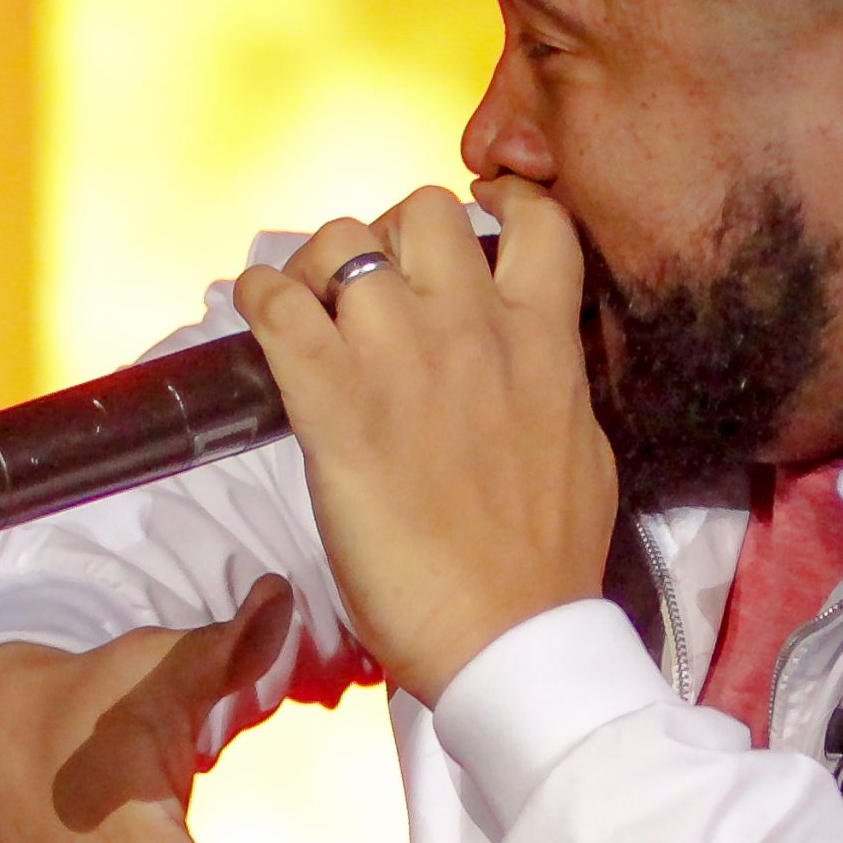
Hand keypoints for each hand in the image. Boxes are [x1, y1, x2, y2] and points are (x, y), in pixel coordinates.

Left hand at [231, 179, 617, 705]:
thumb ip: (554, 385)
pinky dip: (258, 299)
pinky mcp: (334, 406)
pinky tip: (259, 319)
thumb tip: (538, 363)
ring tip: (311, 315)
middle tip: (373, 294)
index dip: (496, 206)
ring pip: (341, 245)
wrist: (507, 637)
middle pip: (422, 212)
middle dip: (392, 240)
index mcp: (544, 341)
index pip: (534, 220)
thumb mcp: (583, 452)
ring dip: (319, 272)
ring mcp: (402, 360)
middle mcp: (474, 329)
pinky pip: (275, 305)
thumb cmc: (549, 565)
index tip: (471, 226)